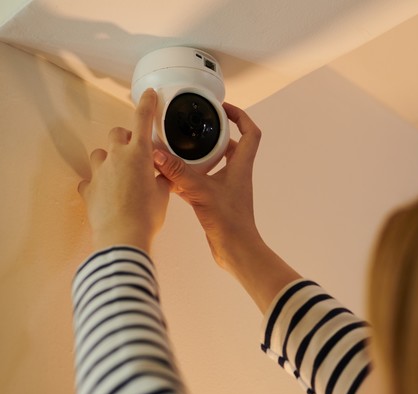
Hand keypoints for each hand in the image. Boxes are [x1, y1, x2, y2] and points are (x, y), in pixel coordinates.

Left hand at [78, 89, 169, 252]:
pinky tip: (107, 194)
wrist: (123, 236)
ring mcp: (99, 172)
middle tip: (136, 153)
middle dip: (126, 139)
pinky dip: (98, 184)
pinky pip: (90, 180)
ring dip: (110, 160)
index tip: (148, 95)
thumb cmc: (147, 216)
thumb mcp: (163, 194)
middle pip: (117, 134)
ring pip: (100, 155)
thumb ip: (161, 178)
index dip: (147, 104)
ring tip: (120, 176)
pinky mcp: (88, 189)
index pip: (142, 119)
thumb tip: (163, 176)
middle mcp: (116, 157)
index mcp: (139, 154)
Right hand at [155, 102, 300, 313]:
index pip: (250, 132)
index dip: (240, 115)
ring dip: (200, 153)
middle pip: (231, 145)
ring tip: (178, 144)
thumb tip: (156, 153)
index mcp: (241, 165)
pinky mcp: (217, 200)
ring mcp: (228, 187)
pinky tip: (171, 174)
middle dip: (214, 133)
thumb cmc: (229, 222)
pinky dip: (190, 174)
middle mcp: (237, 173)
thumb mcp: (200, 191)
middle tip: (194, 124)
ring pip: (215, 163)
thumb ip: (178, 172)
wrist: (236, 250)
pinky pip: (204, 180)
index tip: (221, 107)